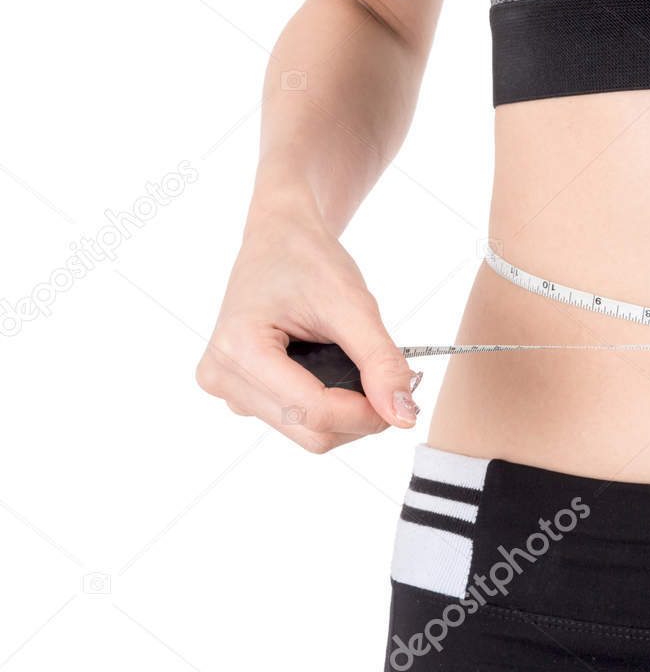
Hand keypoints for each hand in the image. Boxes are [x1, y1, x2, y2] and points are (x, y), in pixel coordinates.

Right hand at [195, 194, 419, 452]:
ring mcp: (228, 388)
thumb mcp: (354, 305)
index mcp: (239, 350)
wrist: (280, 239)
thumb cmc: (309, 261)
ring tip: (360, 368)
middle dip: (360, 416)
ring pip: (308, 432)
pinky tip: (336, 372)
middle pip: (311, 432)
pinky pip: (297, 421)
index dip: (368, 414)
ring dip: (347, 412)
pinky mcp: (241, 393)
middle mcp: (222, 376)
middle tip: (391, 381)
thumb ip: (381, 362)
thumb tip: (404, 415)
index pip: (313, 412)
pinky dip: (330, 407)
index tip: (405, 395)